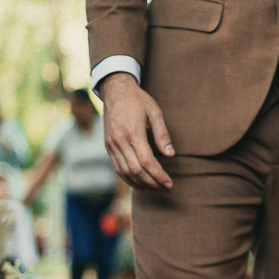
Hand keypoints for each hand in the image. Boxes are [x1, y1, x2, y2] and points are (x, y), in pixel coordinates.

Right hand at [99, 72, 174, 189]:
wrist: (115, 90)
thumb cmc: (138, 100)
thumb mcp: (155, 113)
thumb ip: (162, 134)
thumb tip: (171, 154)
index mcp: (133, 133)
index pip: (147, 162)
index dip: (159, 176)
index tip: (170, 183)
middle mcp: (120, 141)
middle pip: (136, 170)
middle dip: (153, 183)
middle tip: (166, 188)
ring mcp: (111, 144)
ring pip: (125, 172)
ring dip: (141, 184)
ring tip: (156, 189)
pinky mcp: (108, 146)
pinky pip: (117, 168)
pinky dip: (128, 179)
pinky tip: (140, 184)